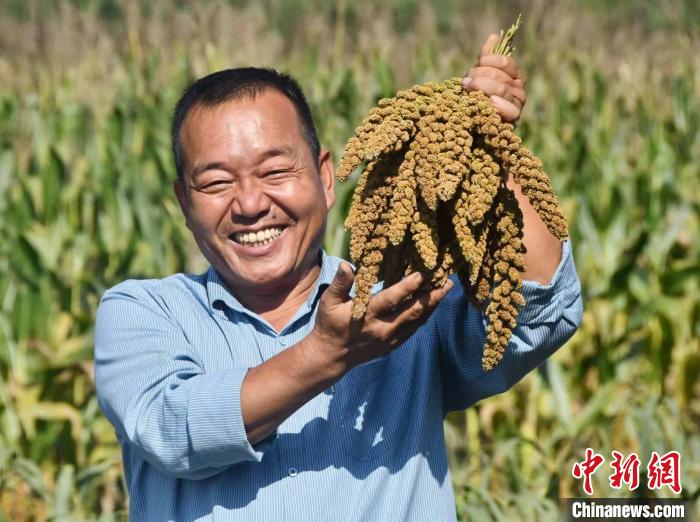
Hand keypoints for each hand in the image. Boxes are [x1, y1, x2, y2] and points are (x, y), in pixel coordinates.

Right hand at [310, 263, 453, 371]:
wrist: (332, 355)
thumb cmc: (330, 324)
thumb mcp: (329, 302)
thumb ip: (340, 283)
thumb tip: (348, 266)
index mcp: (368, 315)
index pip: (391, 299)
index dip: (407, 287)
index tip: (422, 274)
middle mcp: (383, 328)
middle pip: (413, 311)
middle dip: (432, 296)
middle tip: (447, 281)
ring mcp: (390, 338)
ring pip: (417, 321)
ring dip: (433, 305)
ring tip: (445, 289)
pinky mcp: (393, 344)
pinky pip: (414, 329)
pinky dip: (425, 316)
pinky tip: (432, 305)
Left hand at [462, 33, 526, 122]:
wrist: (478, 125)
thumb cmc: (479, 98)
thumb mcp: (481, 76)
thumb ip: (486, 59)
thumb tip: (494, 36)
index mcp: (514, 76)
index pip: (506, 63)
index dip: (488, 61)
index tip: (473, 67)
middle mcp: (519, 89)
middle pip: (500, 76)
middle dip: (480, 76)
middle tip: (465, 81)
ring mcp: (518, 105)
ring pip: (502, 89)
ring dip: (482, 87)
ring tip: (468, 87)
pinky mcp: (513, 121)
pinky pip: (510, 110)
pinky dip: (500, 105)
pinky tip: (491, 102)